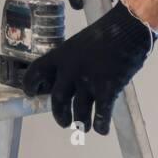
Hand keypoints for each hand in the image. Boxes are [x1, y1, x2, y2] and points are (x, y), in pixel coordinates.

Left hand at [21, 1, 157, 135]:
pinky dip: (101, 125)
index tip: (31, 94)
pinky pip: (101, 114)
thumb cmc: (105, 33)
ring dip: (81, 123)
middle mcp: (70, 70)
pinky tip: (102, 128)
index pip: (36, 72)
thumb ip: (70, 61)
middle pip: (58, 100)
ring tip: (85, 127)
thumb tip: (65, 81)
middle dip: (60, 116)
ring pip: (79, 112)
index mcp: (61, 55)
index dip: (30, 85)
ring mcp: (88, 81)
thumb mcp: (79, 44)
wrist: (127, 29)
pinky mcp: (107, 89)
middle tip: (64, 122)